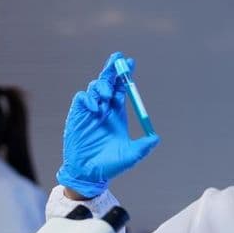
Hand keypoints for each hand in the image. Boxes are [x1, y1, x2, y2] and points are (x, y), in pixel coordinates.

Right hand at [56, 52, 159, 197]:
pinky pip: (82, 98)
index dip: (126, 75)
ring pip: (95, 87)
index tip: (131, 63)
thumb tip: (155, 138)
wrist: (89, 174)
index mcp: (118, 113)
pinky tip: (95, 107)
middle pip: (108, 82)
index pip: (123, 88)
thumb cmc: (110, 165)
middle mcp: (105, 109)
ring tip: (107, 94)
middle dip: (112, 69)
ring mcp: (91, 111)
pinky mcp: (78, 115)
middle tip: (118, 58)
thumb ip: (143, 146)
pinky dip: (88, 98)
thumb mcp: (131, 156)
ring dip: (102, 85)